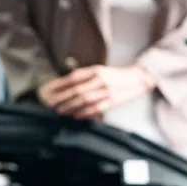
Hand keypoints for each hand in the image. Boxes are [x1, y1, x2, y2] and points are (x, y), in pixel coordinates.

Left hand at [38, 65, 154, 119]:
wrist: (137, 79)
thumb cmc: (116, 76)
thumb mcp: (100, 71)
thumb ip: (86, 76)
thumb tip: (67, 85)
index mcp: (95, 70)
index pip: (73, 77)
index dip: (60, 84)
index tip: (49, 90)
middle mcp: (100, 79)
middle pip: (76, 90)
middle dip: (62, 98)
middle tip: (51, 104)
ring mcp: (106, 91)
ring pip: (84, 100)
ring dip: (71, 106)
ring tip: (61, 111)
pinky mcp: (113, 101)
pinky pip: (96, 108)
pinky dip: (85, 112)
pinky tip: (76, 115)